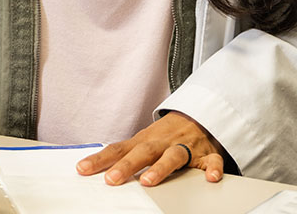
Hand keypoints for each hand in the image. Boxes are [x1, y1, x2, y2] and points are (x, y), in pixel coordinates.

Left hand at [75, 111, 224, 186]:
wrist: (200, 115)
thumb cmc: (167, 134)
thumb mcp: (144, 140)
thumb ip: (124, 153)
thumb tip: (93, 166)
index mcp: (146, 140)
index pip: (119, 149)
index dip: (101, 159)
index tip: (83, 169)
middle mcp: (163, 142)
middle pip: (144, 152)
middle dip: (127, 165)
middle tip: (112, 179)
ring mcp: (185, 147)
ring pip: (174, 156)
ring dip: (161, 168)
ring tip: (148, 180)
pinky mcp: (206, 154)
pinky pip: (212, 160)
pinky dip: (213, 168)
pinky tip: (211, 178)